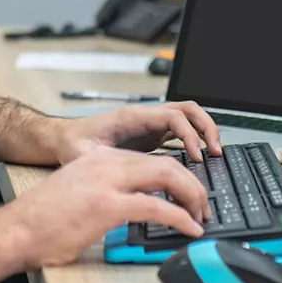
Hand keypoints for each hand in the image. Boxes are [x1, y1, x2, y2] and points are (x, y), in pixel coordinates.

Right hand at [5, 146, 209, 266]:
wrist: (14, 231)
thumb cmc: (39, 222)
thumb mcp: (77, 194)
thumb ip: (105, 192)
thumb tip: (134, 208)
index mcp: (98, 160)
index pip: (150, 158)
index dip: (177, 176)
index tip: (187, 195)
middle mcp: (105, 164)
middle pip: (166, 162)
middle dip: (191, 184)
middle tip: (202, 206)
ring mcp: (107, 182)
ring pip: (168, 177)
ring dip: (192, 197)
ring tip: (200, 216)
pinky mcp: (108, 205)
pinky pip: (159, 206)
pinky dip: (181, 217)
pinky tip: (189, 228)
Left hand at [54, 101, 222, 164]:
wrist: (67, 138)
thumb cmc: (75, 143)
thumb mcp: (84, 154)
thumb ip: (101, 161)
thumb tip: (117, 172)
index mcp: (133, 117)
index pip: (172, 117)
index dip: (189, 135)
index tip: (196, 157)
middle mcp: (146, 117)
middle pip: (188, 110)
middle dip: (206, 128)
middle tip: (215, 153)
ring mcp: (151, 124)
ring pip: (188, 117)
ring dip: (205, 131)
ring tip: (215, 154)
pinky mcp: (153, 134)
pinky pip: (182, 130)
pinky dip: (196, 140)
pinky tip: (199, 159)